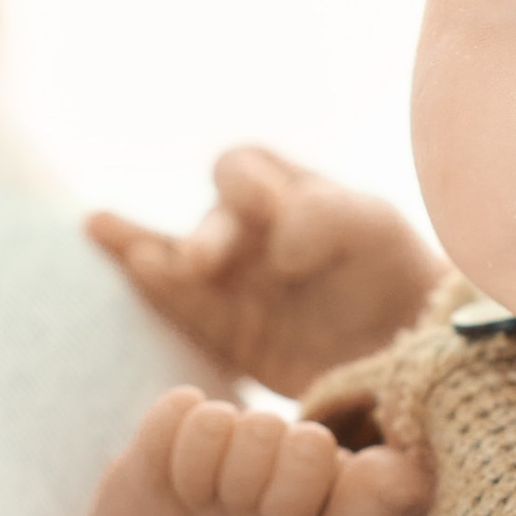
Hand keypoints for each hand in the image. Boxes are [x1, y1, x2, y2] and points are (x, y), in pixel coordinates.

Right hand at [90, 147, 442, 398]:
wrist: (413, 347)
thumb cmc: (396, 272)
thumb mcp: (374, 228)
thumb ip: (326, 215)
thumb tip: (275, 247)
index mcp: (284, 188)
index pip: (242, 168)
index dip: (246, 189)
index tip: (278, 224)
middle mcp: (251, 230)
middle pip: (210, 220)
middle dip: (206, 236)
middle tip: (203, 262)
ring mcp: (235, 281)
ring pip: (175, 258)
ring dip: (144, 245)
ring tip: (102, 228)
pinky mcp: (230, 332)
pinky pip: (187, 309)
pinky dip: (158, 291)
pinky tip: (130, 264)